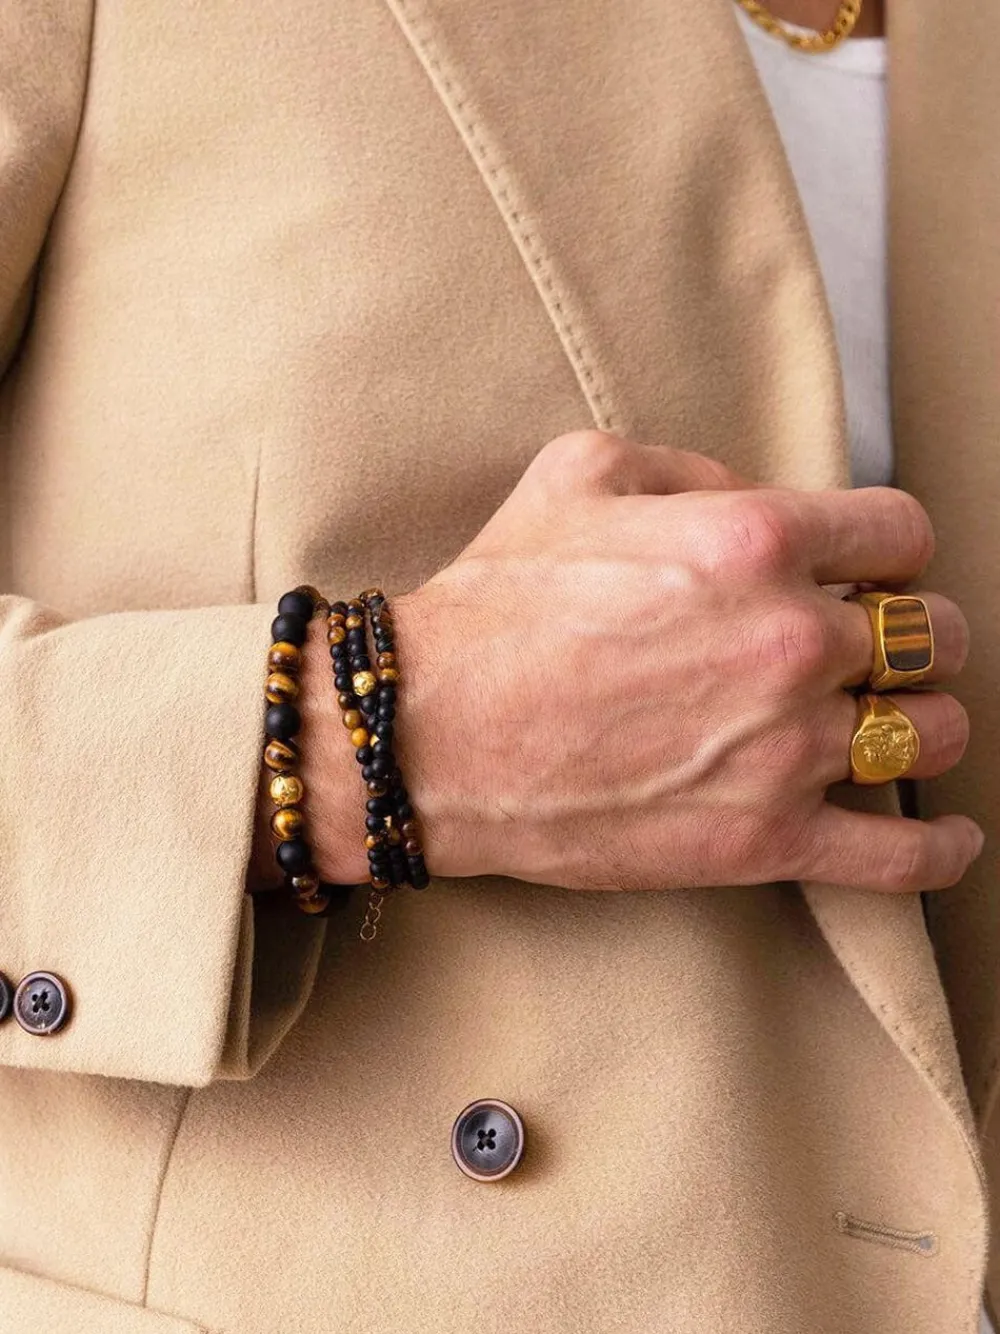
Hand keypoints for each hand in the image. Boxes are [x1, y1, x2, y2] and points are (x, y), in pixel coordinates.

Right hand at [391, 430, 982, 894]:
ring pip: (933, 735)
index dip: (891, 549)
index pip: (901, 534)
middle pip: (932, 637)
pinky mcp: (762, 840)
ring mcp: (784, 749)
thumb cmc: (495, 601)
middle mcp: (790, 641)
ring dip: (922, 724)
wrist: (428, 731)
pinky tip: (943, 839)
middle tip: (873, 647)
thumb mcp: (578, 475)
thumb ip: (689, 466)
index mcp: (755, 540)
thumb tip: (748, 496)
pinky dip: (935, 850)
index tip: (872, 570)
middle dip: (912, 634)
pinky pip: (899, 857)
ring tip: (887, 724)